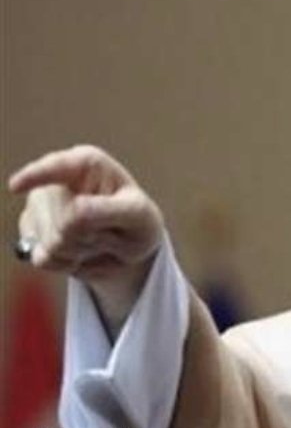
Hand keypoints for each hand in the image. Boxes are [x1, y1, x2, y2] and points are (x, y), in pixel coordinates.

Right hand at [9, 144, 164, 335]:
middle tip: (110, 231)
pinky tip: (79, 252)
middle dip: (90, 235)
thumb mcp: (137, 214)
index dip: (36, 176)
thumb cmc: (137, 221)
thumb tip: (73, 212)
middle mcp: (57, 180)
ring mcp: (39, 207)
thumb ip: (108, 211)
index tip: (17, 186)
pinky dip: (67, 263)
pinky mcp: (31, 233)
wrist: (127, 248)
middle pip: (63, 220)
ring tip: (97, 239)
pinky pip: (44, 259)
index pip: (56, 168)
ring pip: (52, 243)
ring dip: (81, 250)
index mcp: (87, 164)